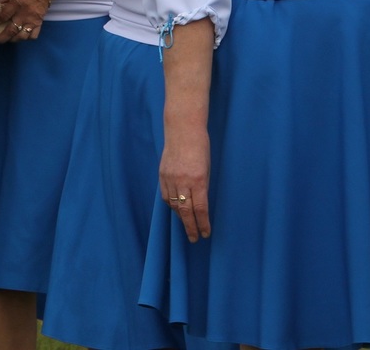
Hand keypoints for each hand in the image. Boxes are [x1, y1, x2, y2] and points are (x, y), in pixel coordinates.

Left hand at [0, 0, 53, 43]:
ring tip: (6, 38)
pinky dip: (26, 38)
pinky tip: (20, 35)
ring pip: (22, 36)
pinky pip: (33, 35)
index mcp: (18, 2)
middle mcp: (25, 13)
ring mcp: (33, 19)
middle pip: (11, 30)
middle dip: (0, 38)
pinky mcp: (40, 22)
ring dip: (12, 40)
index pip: (3, 16)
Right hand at [158, 122, 210, 243]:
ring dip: (180, 217)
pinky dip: (171, 204)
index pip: (200, 209)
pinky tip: (175, 208)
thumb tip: (199, 204)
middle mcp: (183, 181)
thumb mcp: (207, 168)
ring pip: (173, 205)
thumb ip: (202, 186)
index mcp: (198, 180)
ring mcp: (170, 178)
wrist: (182, 129)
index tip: (206, 233)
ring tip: (186, 225)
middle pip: (185, 211)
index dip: (203, 224)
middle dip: (190, 227)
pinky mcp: (162, 174)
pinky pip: (165, 195)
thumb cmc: (200, 147)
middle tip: (194, 238)